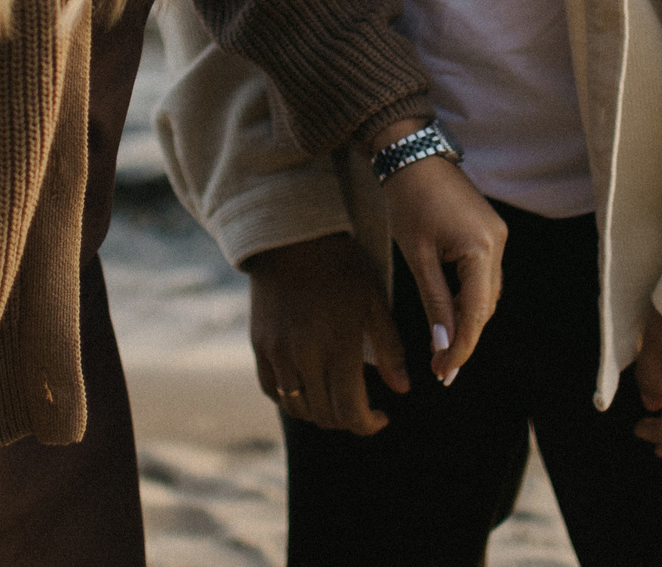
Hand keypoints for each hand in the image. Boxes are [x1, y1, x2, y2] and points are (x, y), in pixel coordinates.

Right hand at [246, 233, 399, 433]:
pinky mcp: (259, 345)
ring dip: (320, 414)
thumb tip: (401, 390)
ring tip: (336, 402)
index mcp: (339, 346)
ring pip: (297, 407)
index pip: (351, 411)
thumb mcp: (376, 302)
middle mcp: (304, 356)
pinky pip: (272, 390)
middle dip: (347, 421)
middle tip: (362, 410)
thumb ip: (391, 350)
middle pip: (325, 415)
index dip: (368, 425)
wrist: (293, 237)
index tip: (382, 418)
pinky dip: (291, 399)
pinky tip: (308, 390)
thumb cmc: (343, 266)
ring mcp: (277, 353)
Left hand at [379, 151, 505, 383]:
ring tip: (443, 349)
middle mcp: (499, 244)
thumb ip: (434, 302)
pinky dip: (469, 299)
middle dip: (464, 339)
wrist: (414, 156)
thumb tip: (442, 344)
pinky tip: (451, 316)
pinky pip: (484, 277)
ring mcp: (498, 237)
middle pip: (486, 307)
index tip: (445, 373)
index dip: (462, 347)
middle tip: (441, 369)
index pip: (476, 312)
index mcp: (481, 249)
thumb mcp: (417, 256)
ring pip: (487, 294)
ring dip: (468, 321)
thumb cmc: (410, 201)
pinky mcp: (490, 233)